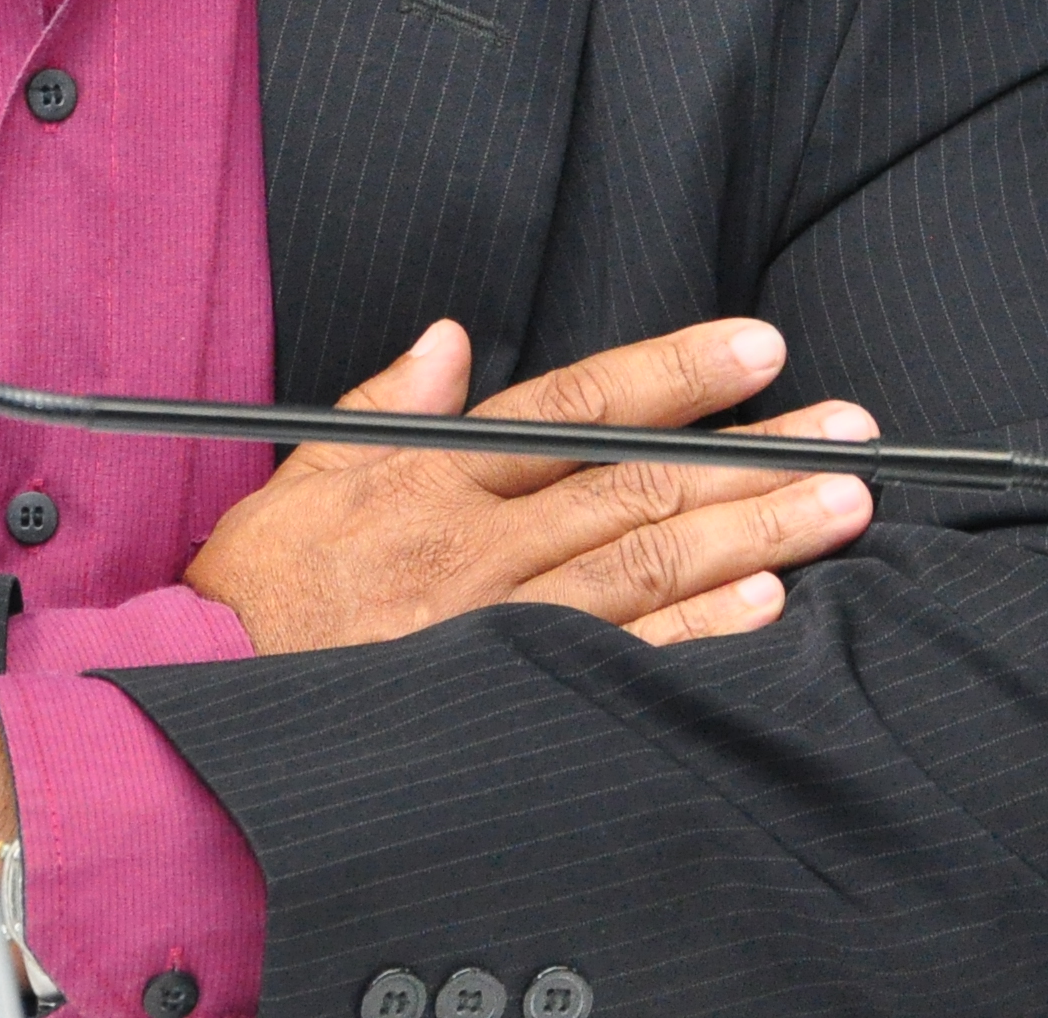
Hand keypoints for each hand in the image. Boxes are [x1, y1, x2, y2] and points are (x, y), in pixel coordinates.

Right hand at [183, 316, 875, 652]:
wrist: (199, 709)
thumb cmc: (250, 596)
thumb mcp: (300, 474)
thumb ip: (384, 405)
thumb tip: (449, 338)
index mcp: (432, 474)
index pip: (576, 406)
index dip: (672, 374)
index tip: (756, 350)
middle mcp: (474, 540)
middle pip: (637, 483)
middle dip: (753, 453)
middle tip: (849, 431)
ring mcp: (495, 622)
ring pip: (646, 564)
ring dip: (753, 533)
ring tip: (840, 507)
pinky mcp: (504, 694)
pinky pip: (619, 659)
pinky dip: (696, 633)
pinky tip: (764, 607)